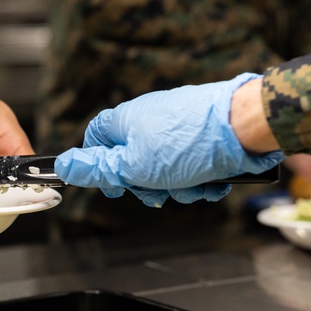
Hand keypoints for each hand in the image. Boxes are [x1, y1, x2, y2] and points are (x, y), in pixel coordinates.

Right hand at [55, 74, 283, 206]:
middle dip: (148, 185)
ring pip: (166, 169)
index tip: (111, 186)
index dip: (98, 166)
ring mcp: (178, 127)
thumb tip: (63, 166)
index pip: (95, 139)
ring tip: (196, 185)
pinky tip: (214, 181)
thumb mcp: (133, 166)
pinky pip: (193, 166)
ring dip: (180, 187)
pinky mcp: (204, 137)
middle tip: (160, 191)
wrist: (247, 127)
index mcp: (125, 121)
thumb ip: (98, 169)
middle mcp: (150, 120)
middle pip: (132, 161)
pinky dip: (201, 179)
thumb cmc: (190, 143)